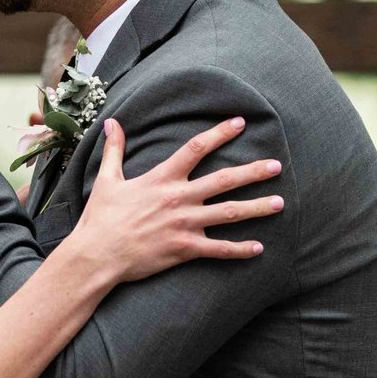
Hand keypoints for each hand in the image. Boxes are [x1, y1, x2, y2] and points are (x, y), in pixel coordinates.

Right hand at [60, 117, 281, 285]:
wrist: (97, 254)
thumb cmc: (100, 218)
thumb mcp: (107, 179)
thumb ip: (115, 149)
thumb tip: (112, 123)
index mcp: (162, 178)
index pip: (196, 148)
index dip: (220, 134)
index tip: (240, 123)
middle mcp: (178, 198)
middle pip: (224, 180)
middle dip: (253, 172)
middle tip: (276, 166)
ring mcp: (184, 224)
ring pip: (228, 213)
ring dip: (256, 208)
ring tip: (279, 203)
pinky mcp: (184, 249)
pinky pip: (218, 249)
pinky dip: (239, 250)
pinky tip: (258, 248)